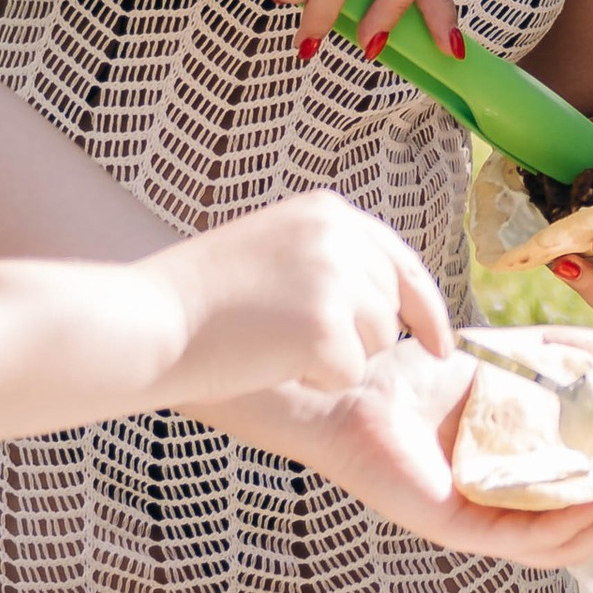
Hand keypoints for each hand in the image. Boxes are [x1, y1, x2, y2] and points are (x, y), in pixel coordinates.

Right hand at [149, 190, 448, 403]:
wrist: (149, 320)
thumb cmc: (199, 298)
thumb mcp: (274, 250)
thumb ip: (329, 260)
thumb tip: (389, 301)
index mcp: (329, 211)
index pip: (401, 262)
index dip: (426, 309)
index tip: (442, 348)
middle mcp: (341, 237)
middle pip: (392, 309)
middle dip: (360, 338)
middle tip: (290, 339)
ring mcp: (337, 280)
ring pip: (377, 345)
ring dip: (333, 358)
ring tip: (271, 341)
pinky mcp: (328, 328)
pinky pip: (348, 375)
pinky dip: (314, 380)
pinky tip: (269, 359)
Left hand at [215, 338, 592, 560]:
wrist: (354, 378)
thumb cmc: (416, 371)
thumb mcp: (504, 359)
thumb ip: (553, 356)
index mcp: (514, 475)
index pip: (587, 490)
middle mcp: (499, 505)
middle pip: (584, 524)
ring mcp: (478, 521)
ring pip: (562, 541)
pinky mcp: (455, 527)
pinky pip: (524, 538)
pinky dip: (571, 523)